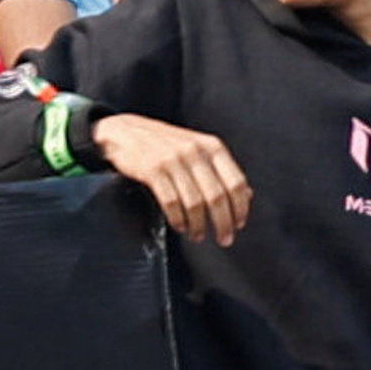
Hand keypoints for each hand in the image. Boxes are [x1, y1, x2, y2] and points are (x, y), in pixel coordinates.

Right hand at [95, 109, 248, 244]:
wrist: (123, 130)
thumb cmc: (164, 142)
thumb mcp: (198, 148)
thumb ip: (221, 169)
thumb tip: (247, 195)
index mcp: (212, 147)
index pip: (236, 182)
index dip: (240, 208)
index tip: (239, 224)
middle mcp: (195, 152)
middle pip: (217, 196)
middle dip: (223, 223)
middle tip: (224, 239)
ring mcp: (173, 160)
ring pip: (194, 202)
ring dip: (198, 225)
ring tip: (198, 235)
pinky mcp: (152, 170)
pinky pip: (171, 201)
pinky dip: (178, 218)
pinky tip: (180, 225)